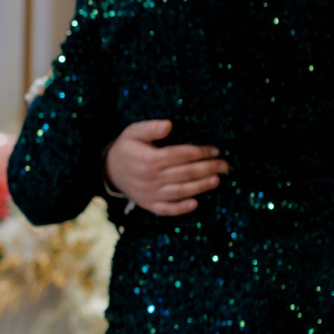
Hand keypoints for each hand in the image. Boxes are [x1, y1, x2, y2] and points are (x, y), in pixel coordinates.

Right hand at [103, 120, 225, 214]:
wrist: (109, 170)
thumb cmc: (126, 148)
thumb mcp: (133, 132)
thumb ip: (150, 127)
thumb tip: (169, 125)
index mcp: (149, 159)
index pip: (181, 155)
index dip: (201, 152)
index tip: (216, 150)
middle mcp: (151, 178)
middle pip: (185, 173)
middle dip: (208, 168)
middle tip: (225, 165)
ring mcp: (150, 193)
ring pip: (180, 191)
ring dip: (201, 187)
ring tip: (217, 180)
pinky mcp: (148, 204)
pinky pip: (166, 209)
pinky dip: (181, 208)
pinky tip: (195, 204)